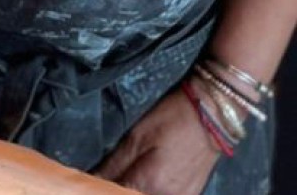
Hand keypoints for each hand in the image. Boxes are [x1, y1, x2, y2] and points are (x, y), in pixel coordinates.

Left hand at [95, 88, 220, 193]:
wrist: (213, 116)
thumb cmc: (172, 119)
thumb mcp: (136, 136)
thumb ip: (114, 163)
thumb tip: (94, 178)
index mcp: (149, 182)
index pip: (114, 192)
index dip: (100, 187)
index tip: (90, 180)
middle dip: (115, 188)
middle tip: (106, 177)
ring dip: (131, 189)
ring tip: (125, 176)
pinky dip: (148, 191)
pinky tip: (143, 181)